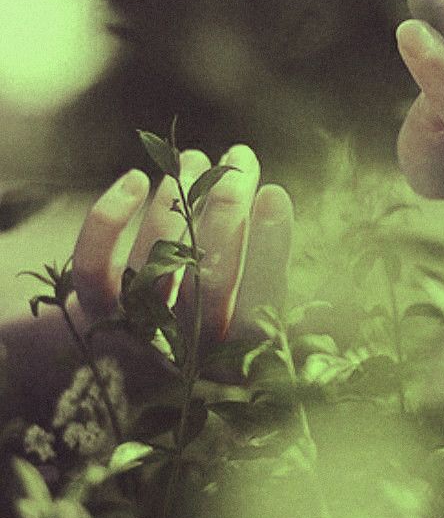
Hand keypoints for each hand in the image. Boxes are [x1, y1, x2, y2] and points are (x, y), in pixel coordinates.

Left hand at [1, 145, 293, 417]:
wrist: (142, 343)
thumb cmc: (214, 309)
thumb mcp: (250, 295)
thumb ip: (265, 265)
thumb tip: (271, 199)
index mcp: (238, 360)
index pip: (261, 311)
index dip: (270, 250)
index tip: (275, 193)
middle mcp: (189, 355)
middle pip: (209, 285)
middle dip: (226, 212)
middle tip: (239, 160)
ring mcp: (139, 335)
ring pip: (156, 266)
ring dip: (176, 200)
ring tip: (196, 158)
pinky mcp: (95, 314)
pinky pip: (94, 268)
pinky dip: (108, 221)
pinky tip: (136, 179)